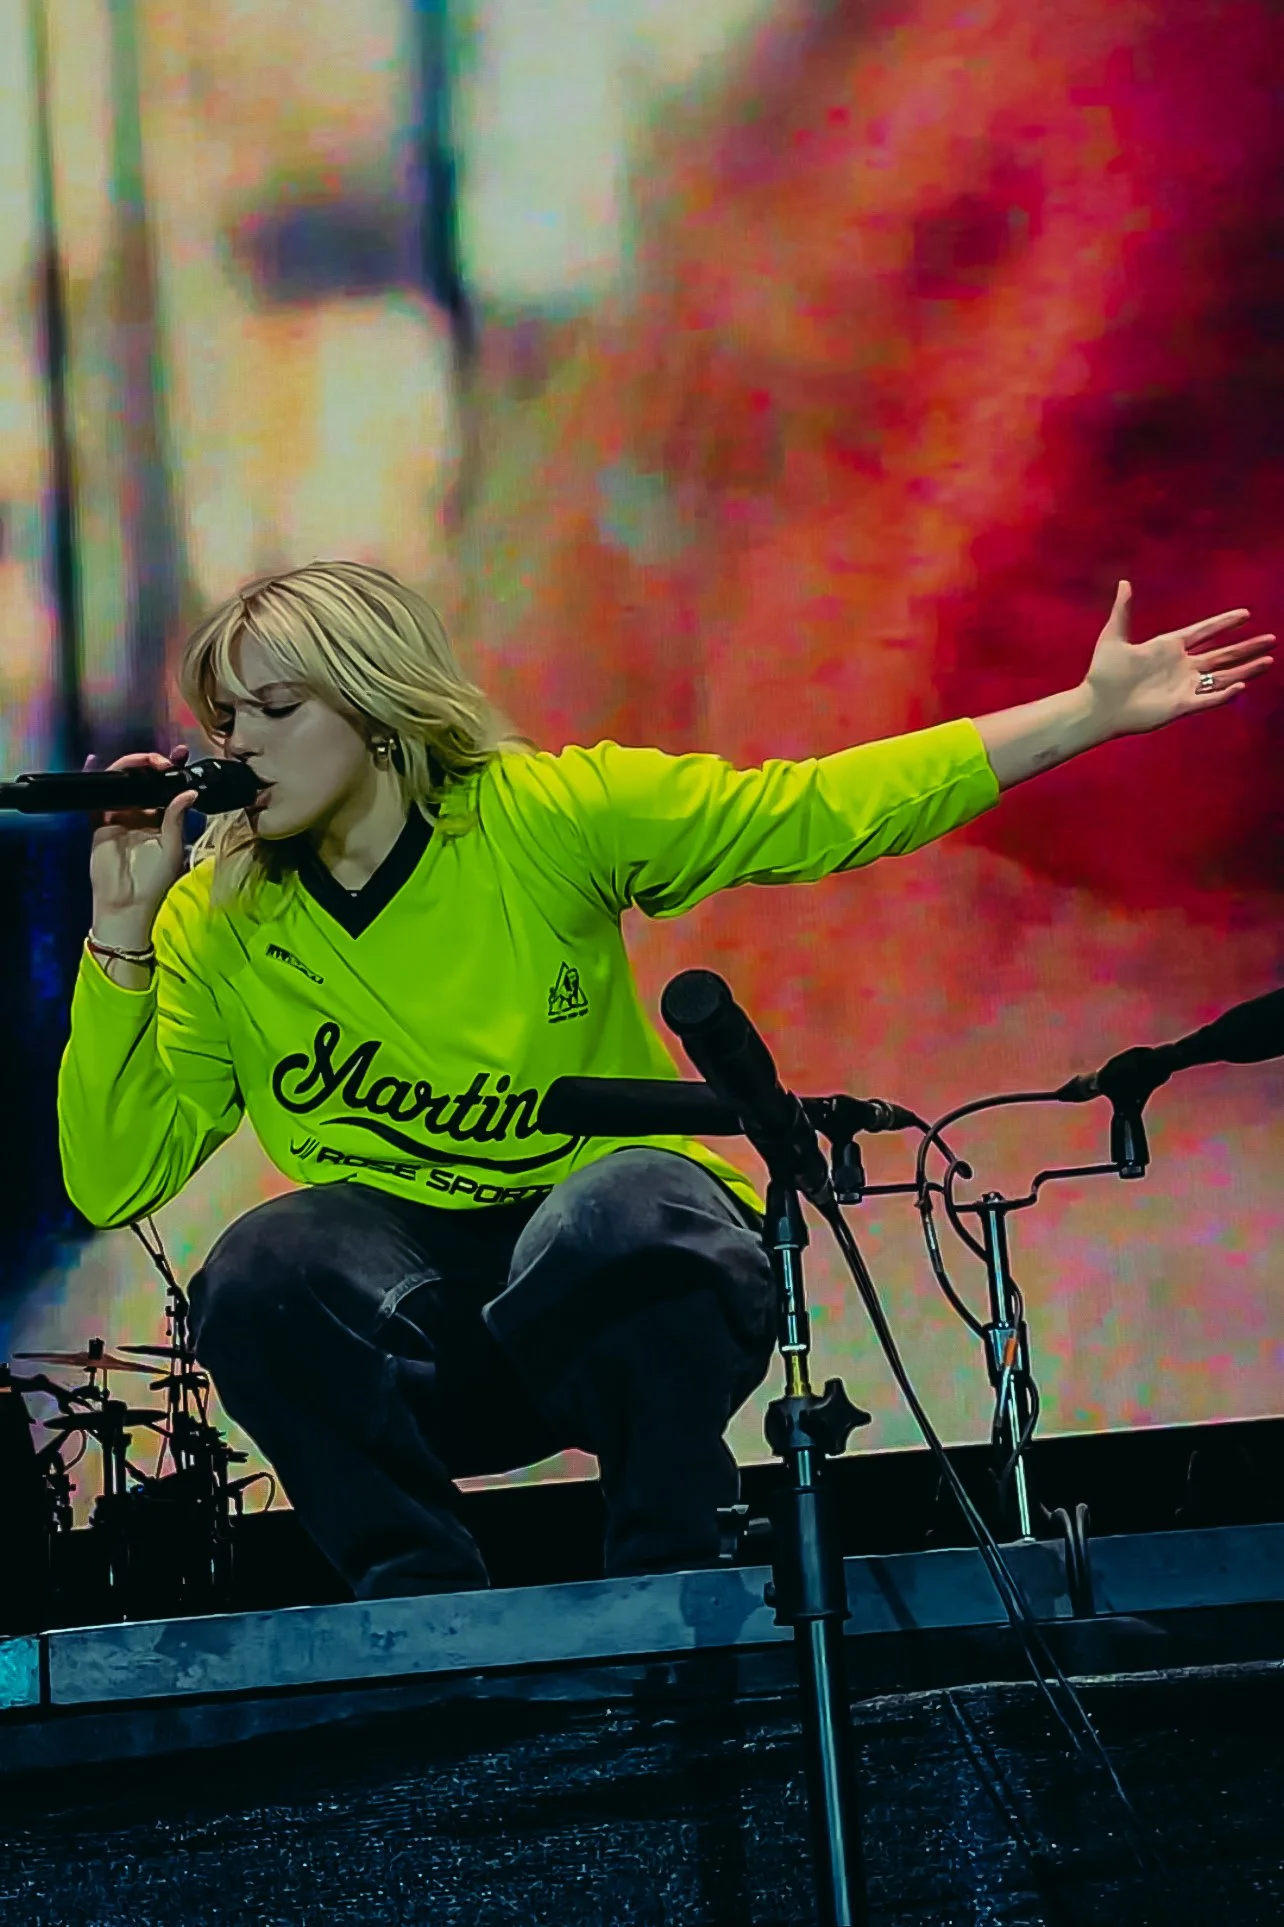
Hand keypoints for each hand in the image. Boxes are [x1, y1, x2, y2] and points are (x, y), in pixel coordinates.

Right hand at [88, 745, 198, 938]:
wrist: (127, 902)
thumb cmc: (154, 880)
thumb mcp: (172, 847)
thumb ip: (176, 818)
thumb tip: (189, 792)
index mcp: (162, 819)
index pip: (167, 788)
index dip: (173, 771)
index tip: (182, 756)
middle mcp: (141, 814)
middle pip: (144, 781)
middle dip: (153, 765)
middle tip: (165, 760)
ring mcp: (120, 816)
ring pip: (123, 783)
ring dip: (132, 768)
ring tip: (145, 762)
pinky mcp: (100, 821)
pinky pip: (97, 797)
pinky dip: (97, 779)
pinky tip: (96, 763)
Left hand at [1083, 582, 1274, 738]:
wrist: (1097, 706)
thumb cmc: (1103, 673)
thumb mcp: (1113, 637)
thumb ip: (1123, 611)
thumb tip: (1124, 582)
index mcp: (1168, 647)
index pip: (1204, 631)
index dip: (1224, 623)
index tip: (1245, 614)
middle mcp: (1181, 666)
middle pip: (1222, 655)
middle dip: (1246, 648)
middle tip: (1271, 640)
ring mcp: (1182, 686)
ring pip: (1222, 677)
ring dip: (1245, 670)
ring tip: (1268, 661)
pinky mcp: (1180, 706)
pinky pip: (1208, 699)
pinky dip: (1224, 694)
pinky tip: (1240, 685)